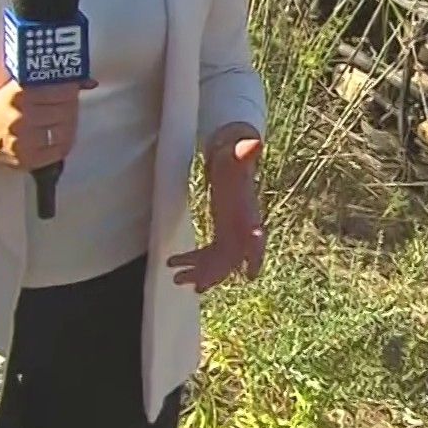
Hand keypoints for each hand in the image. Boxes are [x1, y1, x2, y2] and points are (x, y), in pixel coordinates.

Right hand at [0, 78, 97, 171]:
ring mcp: (23, 141)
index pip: (60, 90)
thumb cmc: (6, 103)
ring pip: (64, 132)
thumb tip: (90, 82)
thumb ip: (54, 81)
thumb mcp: (23, 85)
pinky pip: (58, 151)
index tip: (71, 88)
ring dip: (69, 125)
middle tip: (68, 104)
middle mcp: (20, 117)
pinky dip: (64, 143)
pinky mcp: (26, 159)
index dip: (71, 89)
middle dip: (71, 107)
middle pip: (65, 111)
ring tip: (62, 120)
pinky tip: (58, 137)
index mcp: (19, 94)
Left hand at [168, 126, 265, 292]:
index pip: (255, 237)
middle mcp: (243, 228)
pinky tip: (172, 263)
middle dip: (215, 273)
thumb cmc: (234, 157)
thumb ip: (244, 151)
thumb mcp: (236, 154)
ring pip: (218, 263)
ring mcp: (231, 234)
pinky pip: (208, 255)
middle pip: (233, 258)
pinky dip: (193, 262)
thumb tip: (254, 142)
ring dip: (199, 273)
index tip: (251, 274)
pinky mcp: (221, 234)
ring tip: (176, 279)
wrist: (232, 157)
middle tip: (197, 285)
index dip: (255, 256)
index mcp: (249, 212)